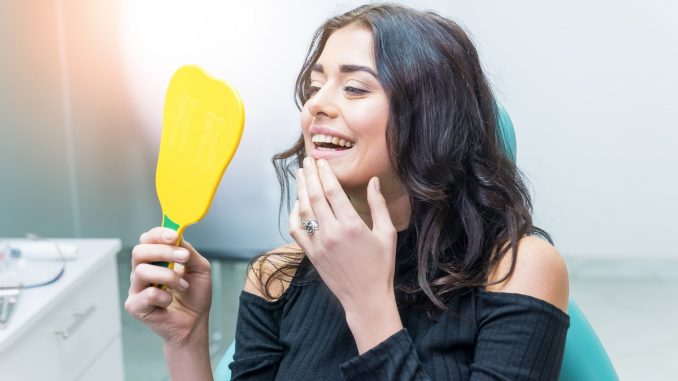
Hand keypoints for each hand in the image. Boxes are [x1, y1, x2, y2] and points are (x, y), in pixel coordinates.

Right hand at [124, 227, 211, 347]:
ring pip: (141, 271)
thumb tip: (178, 238)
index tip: (175, 236)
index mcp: (156, 259)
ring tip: (183, 285)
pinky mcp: (135, 306)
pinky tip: (170, 301)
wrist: (195, 322)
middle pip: (139, 251)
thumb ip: (188, 251)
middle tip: (184, 257)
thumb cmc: (195, 295)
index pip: (148, 239)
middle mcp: (143, 271)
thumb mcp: (199, 268)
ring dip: (168, 276)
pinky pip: (146, 295)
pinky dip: (164, 297)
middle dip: (163, 251)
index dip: (159, 234)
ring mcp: (137, 289)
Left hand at [290, 157, 397, 313]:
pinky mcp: (311, 255)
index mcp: (352, 225)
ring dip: (301, 190)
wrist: (366, 298)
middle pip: (315, 196)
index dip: (325, 173)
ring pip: (304, 210)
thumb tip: (373, 181)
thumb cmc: (381, 266)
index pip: (333, 191)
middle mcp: (332, 232)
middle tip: (306, 161)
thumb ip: (378, 205)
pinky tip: (297, 204)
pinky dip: (294, 215)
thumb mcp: (387, 233)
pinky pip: (297, 231)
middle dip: (310, 175)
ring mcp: (318, 244)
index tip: (321, 161)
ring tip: (300, 175)